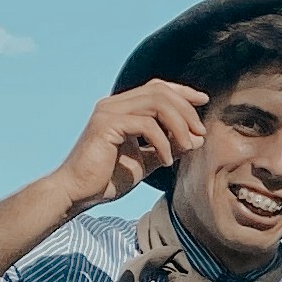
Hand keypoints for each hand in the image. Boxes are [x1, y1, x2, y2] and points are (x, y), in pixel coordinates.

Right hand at [56, 84, 207, 211]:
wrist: (78, 193)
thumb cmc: (107, 179)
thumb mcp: (147, 161)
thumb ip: (170, 147)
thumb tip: (198, 138)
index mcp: (122, 108)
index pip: (157, 88)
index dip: (182, 92)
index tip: (204, 101)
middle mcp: (114, 104)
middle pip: (160, 91)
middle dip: (186, 110)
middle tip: (200, 133)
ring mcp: (108, 111)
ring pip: (156, 103)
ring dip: (179, 125)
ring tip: (187, 147)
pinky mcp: (106, 125)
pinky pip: (146, 125)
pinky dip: (163, 142)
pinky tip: (166, 161)